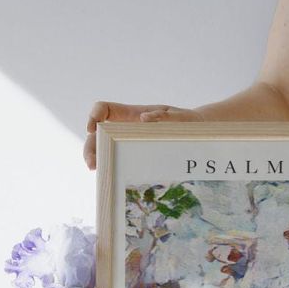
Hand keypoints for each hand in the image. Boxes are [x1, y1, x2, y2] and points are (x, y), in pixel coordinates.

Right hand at [83, 101, 203, 168]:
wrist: (197, 136)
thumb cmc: (187, 123)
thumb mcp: (180, 118)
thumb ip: (166, 117)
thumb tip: (144, 119)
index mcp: (132, 114)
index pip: (104, 108)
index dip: (94, 115)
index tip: (92, 129)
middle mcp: (125, 128)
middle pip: (97, 134)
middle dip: (91, 148)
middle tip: (92, 165)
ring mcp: (127, 143)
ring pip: (104, 150)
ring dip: (98, 161)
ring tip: (99, 174)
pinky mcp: (133, 157)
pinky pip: (117, 161)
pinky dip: (110, 169)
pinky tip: (111, 179)